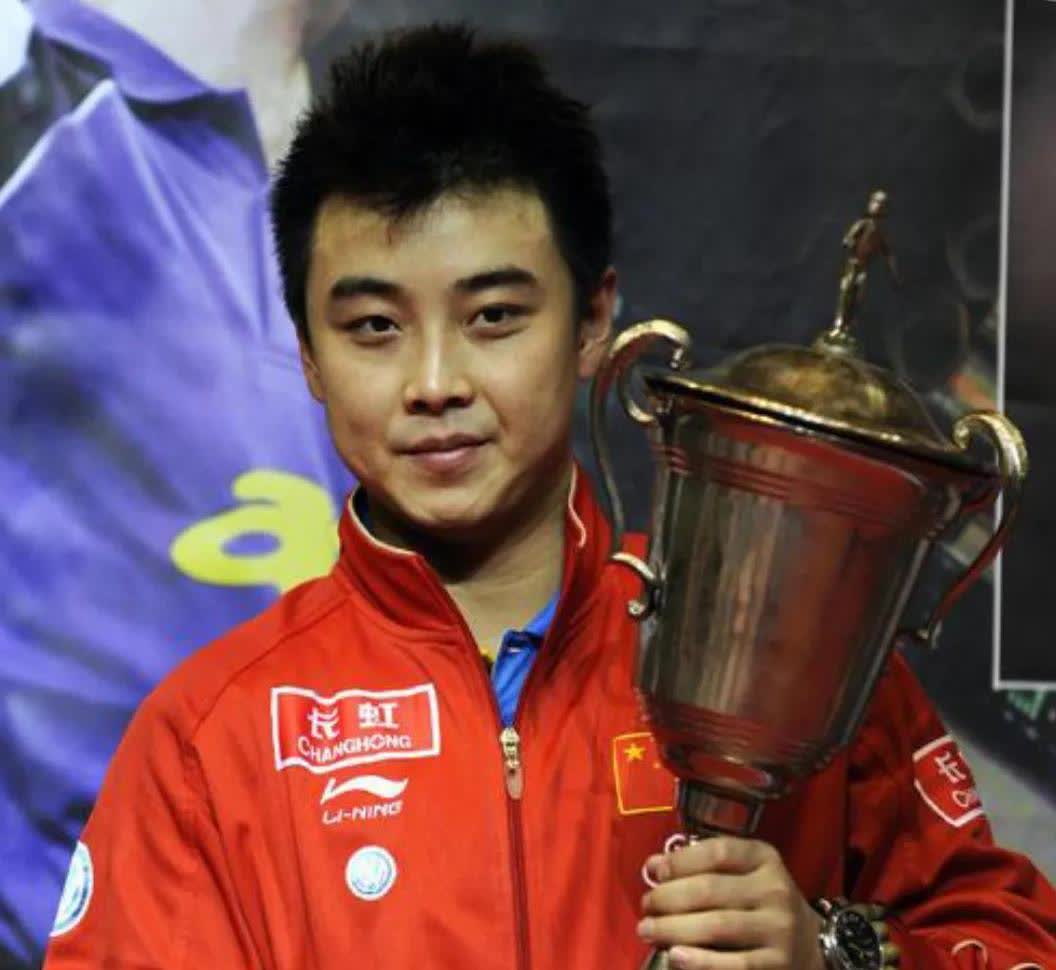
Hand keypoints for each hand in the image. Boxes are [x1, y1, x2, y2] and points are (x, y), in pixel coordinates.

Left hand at [639, 836, 825, 969]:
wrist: (813, 945)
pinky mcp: (777, 964)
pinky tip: (675, 956)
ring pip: (717, 926)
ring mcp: (778, 929)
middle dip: (667, 898)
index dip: (679, 861)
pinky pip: (733, 964)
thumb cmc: (762, 903)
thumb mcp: (745, 873)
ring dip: (673, 929)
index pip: (717, 852)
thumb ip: (704, 866)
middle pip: (710, 890)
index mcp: (764, 859)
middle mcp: (775, 890)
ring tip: (648, 930)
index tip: (653, 872)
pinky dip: (699, 962)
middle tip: (646, 907)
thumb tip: (653, 867)